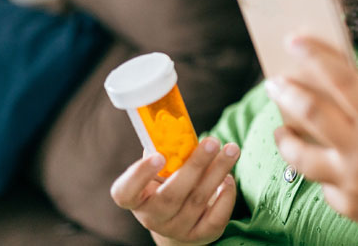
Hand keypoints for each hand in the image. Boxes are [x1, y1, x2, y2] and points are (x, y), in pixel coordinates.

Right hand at [110, 137, 239, 245]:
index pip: (126, 193)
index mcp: (136, 199)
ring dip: (217, 171)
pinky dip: (226, 196)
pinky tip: (229, 177)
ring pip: (198, 201)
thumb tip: (172, 123)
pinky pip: (216, 217)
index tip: (158, 156)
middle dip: (195, 166)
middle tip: (212, 141)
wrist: (178, 223)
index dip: (139, 175)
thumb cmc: (167, 186)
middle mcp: (153, 218)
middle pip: (171, 196)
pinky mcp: (201, 236)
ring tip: (232, 149)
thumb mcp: (160, 170)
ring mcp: (177, 230)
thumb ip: (164, 150)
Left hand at [266, 36, 357, 243]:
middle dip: (287, 92)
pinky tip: (324, 160)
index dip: (314, 55)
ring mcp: (353, 182)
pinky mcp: (350, 207)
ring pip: (300, 156)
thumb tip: (348, 84)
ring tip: (280, 128)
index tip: (294, 40)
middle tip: (274, 82)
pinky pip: (325, 184)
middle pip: (310, 113)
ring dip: (285, 137)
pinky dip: (322, 169)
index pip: (341, 78)